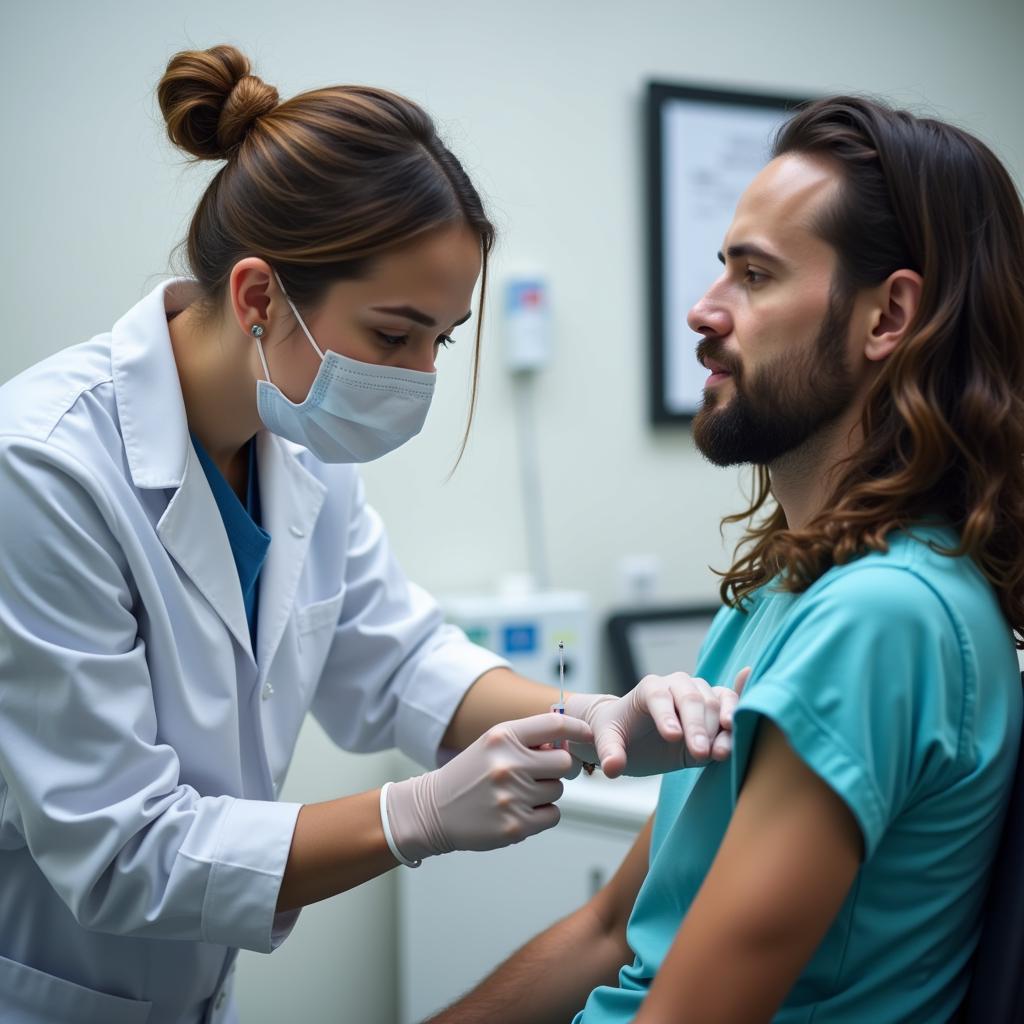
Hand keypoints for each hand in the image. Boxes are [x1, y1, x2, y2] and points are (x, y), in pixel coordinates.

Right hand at [385, 712, 593, 861]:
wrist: (432, 810)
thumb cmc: (469, 774)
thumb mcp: (492, 744)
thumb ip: (528, 739)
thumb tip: (568, 741)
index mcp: (502, 737)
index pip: (555, 725)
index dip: (579, 729)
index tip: (590, 734)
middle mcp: (508, 764)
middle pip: (564, 764)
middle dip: (557, 769)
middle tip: (537, 774)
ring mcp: (512, 797)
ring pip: (558, 791)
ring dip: (545, 793)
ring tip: (517, 794)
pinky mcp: (515, 826)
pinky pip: (552, 816)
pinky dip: (542, 815)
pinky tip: (518, 811)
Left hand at [564, 667, 750, 778]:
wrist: (633, 733)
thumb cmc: (619, 732)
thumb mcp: (607, 741)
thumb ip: (610, 752)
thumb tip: (612, 768)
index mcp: (650, 688)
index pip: (659, 696)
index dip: (666, 715)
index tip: (671, 737)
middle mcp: (677, 686)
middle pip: (692, 698)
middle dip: (697, 725)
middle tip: (699, 752)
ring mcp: (699, 696)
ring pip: (716, 702)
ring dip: (722, 726)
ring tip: (721, 753)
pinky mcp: (715, 712)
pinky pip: (731, 704)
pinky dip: (740, 709)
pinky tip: (752, 712)